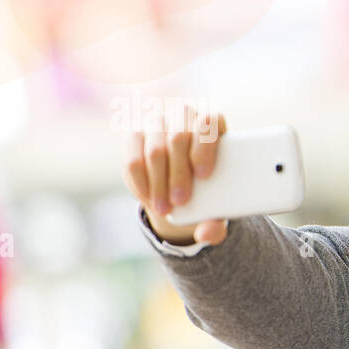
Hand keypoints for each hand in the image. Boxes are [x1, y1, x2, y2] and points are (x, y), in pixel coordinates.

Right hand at [123, 106, 228, 245]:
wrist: (177, 183)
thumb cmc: (205, 189)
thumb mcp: (216, 204)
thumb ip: (216, 222)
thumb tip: (208, 233)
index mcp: (211, 122)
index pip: (209, 122)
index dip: (206, 146)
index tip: (204, 175)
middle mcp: (183, 115)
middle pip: (180, 137)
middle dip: (179, 173)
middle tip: (181, 201)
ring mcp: (156, 121)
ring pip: (155, 149)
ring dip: (159, 182)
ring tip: (164, 207)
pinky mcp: (133, 134)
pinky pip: (132, 157)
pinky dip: (140, 182)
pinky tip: (148, 199)